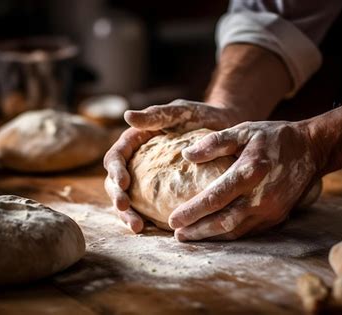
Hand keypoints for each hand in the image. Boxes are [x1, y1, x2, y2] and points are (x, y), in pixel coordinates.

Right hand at [104, 99, 240, 232]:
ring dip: (128, 214)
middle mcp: (137, 162)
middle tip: (125, 209)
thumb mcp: (179, 112)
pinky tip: (152, 229)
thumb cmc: (201, 116)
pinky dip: (147, 219)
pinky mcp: (162, 193)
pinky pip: (149, 208)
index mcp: (135, 142)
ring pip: (129, 199)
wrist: (225, 129)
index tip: (123, 183)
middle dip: (117, 197)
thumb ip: (155, 115)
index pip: (116, 157)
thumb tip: (127, 116)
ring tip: (138, 227)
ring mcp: (148, 179)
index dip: (116, 171)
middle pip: (116, 183)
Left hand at [168, 120, 318, 240]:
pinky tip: (214, 234)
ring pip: (235, 231)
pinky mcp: (277, 216)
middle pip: (223, 221)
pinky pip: (249, 231)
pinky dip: (229, 235)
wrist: (311, 149)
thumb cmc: (273, 137)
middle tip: (177, 234)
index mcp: (250, 171)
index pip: (215, 197)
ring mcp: (271, 210)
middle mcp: (261, 196)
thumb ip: (215, 142)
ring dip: (211, 236)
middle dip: (197, 230)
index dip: (193, 211)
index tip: (173, 219)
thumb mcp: (244, 130)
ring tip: (189, 237)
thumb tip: (187, 155)